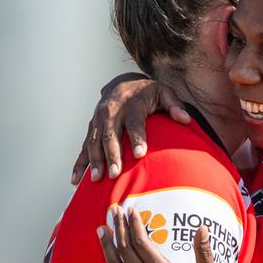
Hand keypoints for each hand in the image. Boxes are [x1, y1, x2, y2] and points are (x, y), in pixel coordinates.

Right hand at [71, 74, 187, 183]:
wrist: (122, 83)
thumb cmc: (148, 93)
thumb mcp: (164, 92)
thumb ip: (175, 105)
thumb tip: (186, 119)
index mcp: (131, 103)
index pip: (134, 122)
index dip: (137, 137)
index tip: (140, 154)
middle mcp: (111, 110)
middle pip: (110, 134)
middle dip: (112, 155)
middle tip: (115, 174)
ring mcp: (98, 120)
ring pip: (94, 142)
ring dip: (95, 160)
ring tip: (98, 179)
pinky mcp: (91, 129)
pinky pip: (84, 147)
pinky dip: (79, 164)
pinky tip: (76, 180)